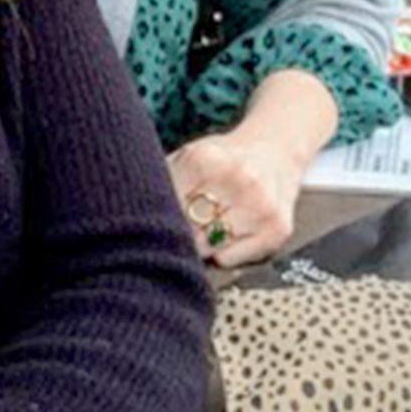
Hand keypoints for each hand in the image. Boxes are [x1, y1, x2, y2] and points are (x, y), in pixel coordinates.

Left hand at [168, 124, 305, 267]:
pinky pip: (228, 261)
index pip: (165, 207)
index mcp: (207, 158)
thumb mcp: (187, 157)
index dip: (157, 216)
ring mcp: (261, 207)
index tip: (159, 214)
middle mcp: (240, 181)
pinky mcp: (276, 230)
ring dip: (200, 244)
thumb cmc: (222, 160)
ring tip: (207, 225)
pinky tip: (228, 234)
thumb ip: (160, 183)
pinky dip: (221, 254)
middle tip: (183, 223)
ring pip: (206, 250)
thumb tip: (134, 221)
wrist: (275, 151)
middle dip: (178, 232)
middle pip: (185, 231)